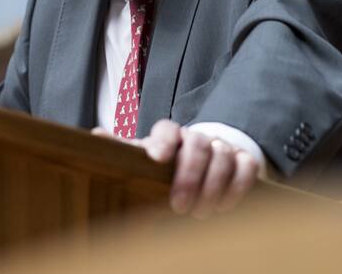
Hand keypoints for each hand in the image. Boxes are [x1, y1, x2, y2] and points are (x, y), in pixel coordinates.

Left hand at [94, 119, 258, 217]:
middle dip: (189, 176)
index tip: (157, 158)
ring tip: (201, 213)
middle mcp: (197, 137)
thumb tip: (95, 136)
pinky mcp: (244, 160)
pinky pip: (246, 167)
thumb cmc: (170, 166)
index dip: (162, 141)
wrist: (207, 164)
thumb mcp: (146, 160)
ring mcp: (222, 147)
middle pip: (197, 144)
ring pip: (222, 156)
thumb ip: (124, 150)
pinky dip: (237, 186)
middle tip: (180, 206)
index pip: (167, 129)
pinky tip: (225, 206)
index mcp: (172, 136)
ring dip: (212, 186)